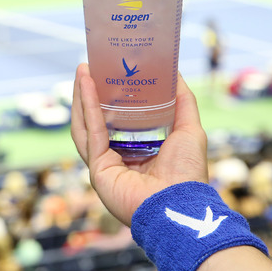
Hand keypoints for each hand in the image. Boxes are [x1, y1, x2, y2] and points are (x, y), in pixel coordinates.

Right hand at [71, 63, 208, 225]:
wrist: (180, 203)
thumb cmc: (187, 172)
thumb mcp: (189, 129)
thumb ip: (182, 102)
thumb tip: (175, 73)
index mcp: (138, 150)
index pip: (119, 119)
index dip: (112, 96)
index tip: (109, 72)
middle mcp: (118, 157)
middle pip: (97, 120)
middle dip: (90, 93)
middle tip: (89, 67)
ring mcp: (105, 164)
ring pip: (87, 125)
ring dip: (82, 97)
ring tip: (82, 71)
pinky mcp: (98, 168)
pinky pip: (91, 133)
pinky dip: (87, 108)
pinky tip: (86, 86)